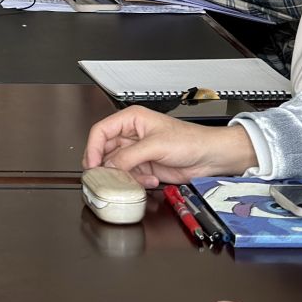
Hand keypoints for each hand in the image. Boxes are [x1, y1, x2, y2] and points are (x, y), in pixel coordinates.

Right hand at [83, 105, 256, 183]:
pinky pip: (130, 176)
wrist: (209, 157)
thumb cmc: (190, 140)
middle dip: (106, 166)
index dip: (93, 148)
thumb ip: (129, 157)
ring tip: (135, 179)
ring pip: (116, 166)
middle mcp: (132, 135)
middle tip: (104, 178)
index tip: (91, 164)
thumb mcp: (155, 146)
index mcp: (132, 120)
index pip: (101, 131)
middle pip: (105, 151)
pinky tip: (150, 180)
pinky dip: (136, 181)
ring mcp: (138, 152)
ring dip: (124, 176)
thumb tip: (109, 167)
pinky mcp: (145, 166)